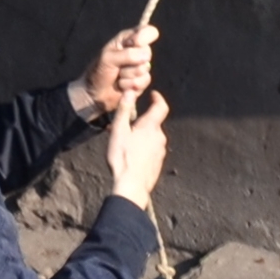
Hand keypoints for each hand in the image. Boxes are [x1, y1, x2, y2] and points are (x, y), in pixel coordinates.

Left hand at [71, 23, 154, 118]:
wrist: (94, 94)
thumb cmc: (98, 71)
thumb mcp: (108, 58)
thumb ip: (127, 54)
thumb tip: (146, 56)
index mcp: (128, 39)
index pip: (149, 31)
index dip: (145, 37)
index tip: (135, 43)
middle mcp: (137, 51)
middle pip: (147, 53)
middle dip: (131, 62)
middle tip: (117, 66)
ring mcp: (141, 67)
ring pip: (145, 69)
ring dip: (128, 75)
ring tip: (118, 76)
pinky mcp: (142, 82)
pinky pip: (144, 81)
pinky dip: (130, 85)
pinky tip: (122, 86)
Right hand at [105, 86, 170, 207]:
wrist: (131, 186)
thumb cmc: (123, 158)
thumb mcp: (119, 131)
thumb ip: (124, 110)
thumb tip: (130, 92)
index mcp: (151, 126)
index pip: (161, 106)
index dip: (158, 98)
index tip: (153, 94)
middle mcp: (160, 137)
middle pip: (154, 123)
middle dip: (143, 121)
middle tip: (127, 124)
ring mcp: (160, 152)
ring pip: (152, 138)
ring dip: (142, 136)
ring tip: (126, 142)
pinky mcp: (157, 164)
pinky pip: (152, 150)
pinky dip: (143, 148)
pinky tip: (132, 155)